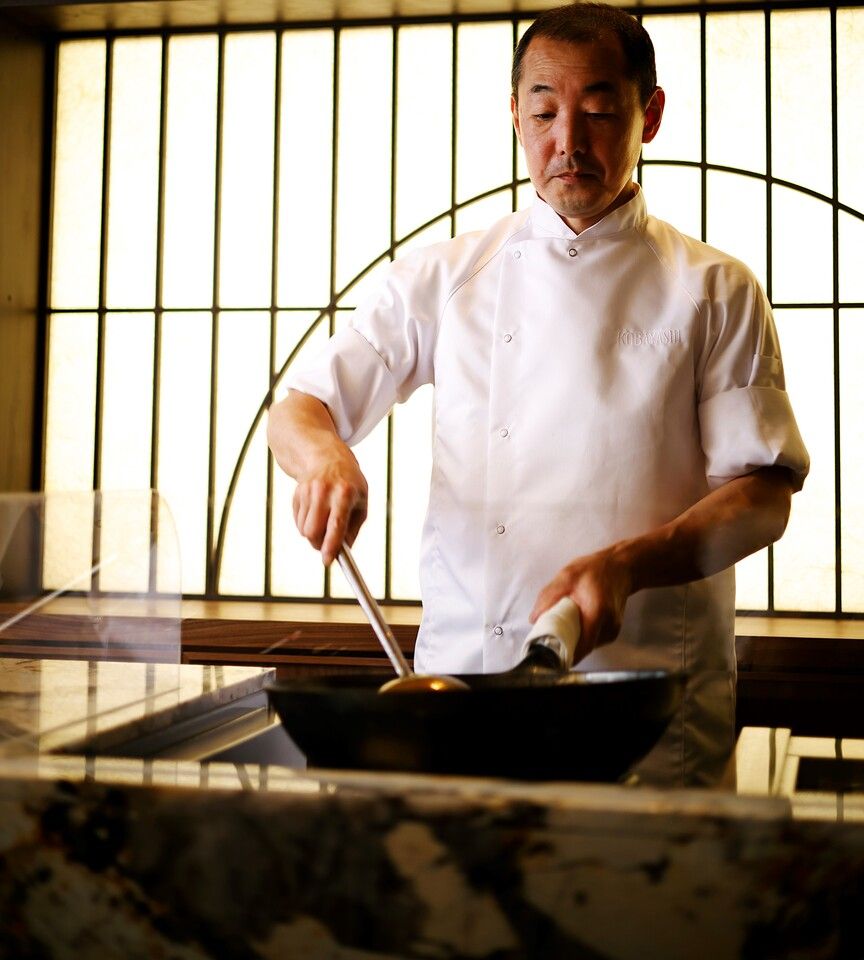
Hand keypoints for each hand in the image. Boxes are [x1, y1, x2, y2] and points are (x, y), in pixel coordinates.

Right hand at [293, 456, 367, 565]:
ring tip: (324, 523)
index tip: (327, 562)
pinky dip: (306, 524)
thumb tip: (343, 552)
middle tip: (325, 547)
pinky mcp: (297, 493)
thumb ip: (353, 528)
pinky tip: (316, 512)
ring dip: (313, 535)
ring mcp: (308, 491)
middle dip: (318, 545)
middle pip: (313, 531)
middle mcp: (324, 491)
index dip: (331, 546)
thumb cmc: (350, 485)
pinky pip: (298, 521)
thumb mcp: (361, 502)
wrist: (327, 457)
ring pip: (304, 529)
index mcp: (344, 493)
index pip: (336, 525)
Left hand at [529, 546, 632, 661]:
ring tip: (562, 627)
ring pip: (588, 646)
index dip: (566, 654)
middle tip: (550, 639)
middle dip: (565, 646)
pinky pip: (593, 640)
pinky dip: (582, 635)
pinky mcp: (612, 630)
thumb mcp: (566, 577)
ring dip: (574, 640)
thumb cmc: (595, 570)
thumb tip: (534, 619)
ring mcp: (613, 630)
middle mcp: (609, 625)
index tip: (551, 655)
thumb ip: (549, 597)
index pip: (583, 646)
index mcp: (597, 612)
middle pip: (584, 648)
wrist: (620, 567)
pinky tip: (575, 624)